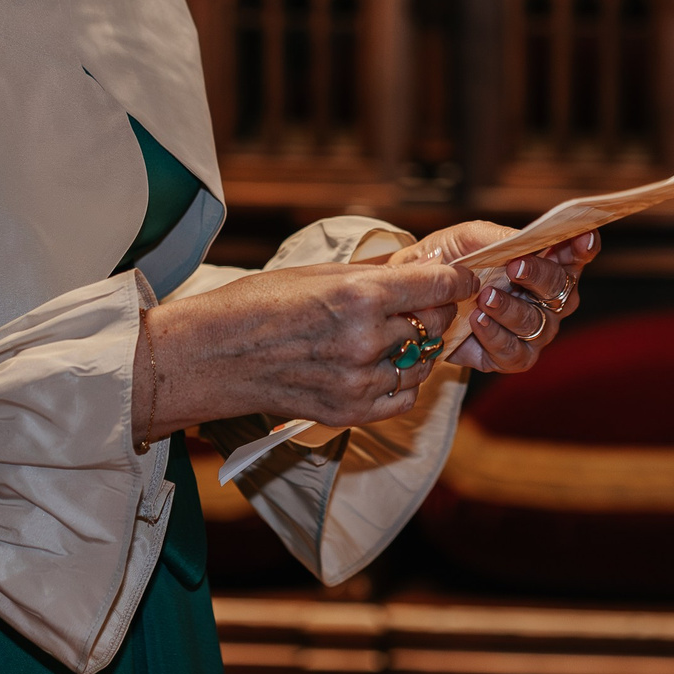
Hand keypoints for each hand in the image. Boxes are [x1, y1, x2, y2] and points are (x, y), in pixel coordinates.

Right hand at [132, 257, 473, 443]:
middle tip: (422, 302)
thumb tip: (421, 261)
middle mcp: (366, 340)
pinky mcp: (351, 412)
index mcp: (359, 296)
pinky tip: (380, 366)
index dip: (458, 278)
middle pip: (436, 321)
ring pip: (424, 361)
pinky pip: (404, 397)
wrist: (212, 358)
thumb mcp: (317, 273)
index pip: (440, 284)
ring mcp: (360, 381)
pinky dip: (402, 381)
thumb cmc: (256, 305)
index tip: (462, 276)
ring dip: (418, 347)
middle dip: (434, 309)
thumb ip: (375, 272)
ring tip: (392, 335)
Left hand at [401, 223, 600, 373]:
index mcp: (544, 263)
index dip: (584, 247)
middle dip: (541, 276)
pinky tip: (477, 321)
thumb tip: (525, 240)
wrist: (415, 294)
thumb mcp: (468, 237)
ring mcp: (533, 330)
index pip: (575, 255)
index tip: (581, 237)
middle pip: (563, 289)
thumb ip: (499, 236)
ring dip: (512, 309)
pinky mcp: (512, 357)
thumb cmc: (449, 259)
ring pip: (538, 323)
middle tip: (516, 267)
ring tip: (485, 297)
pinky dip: (496, 337)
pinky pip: (516, 353)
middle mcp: (546, 299)